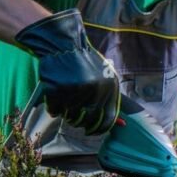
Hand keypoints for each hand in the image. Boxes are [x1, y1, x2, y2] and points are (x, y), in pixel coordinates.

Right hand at [14, 8, 119, 134]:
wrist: (64, 45)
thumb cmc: (84, 64)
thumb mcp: (105, 78)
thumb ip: (110, 101)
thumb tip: (123, 125)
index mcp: (110, 87)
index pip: (107, 119)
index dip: (99, 129)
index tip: (91, 131)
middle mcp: (96, 90)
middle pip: (87, 120)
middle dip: (79, 121)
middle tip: (73, 115)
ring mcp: (76, 90)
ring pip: (70, 116)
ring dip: (66, 112)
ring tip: (64, 98)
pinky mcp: (58, 89)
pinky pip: (54, 110)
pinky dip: (53, 107)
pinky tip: (54, 95)